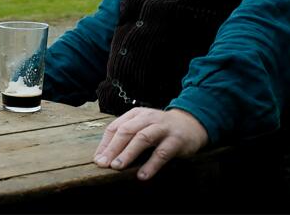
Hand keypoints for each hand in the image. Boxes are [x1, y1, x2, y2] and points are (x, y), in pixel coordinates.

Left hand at [92, 107, 208, 180]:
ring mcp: (162, 128)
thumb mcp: (141, 126)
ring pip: (142, 138)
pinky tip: (142, 176)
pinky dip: (151, 165)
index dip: (105, 144)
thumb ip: (124, 137)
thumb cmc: (159, 128)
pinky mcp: (176, 140)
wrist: (191, 124)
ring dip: (128, 153)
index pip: (115, 127)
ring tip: (118, 167)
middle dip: (113, 148)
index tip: (97, 159)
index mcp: (136, 114)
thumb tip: (102, 157)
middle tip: (104, 164)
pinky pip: (162, 153)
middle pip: (126, 131)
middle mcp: (148, 118)